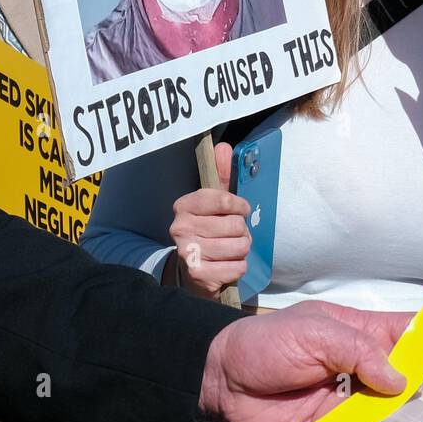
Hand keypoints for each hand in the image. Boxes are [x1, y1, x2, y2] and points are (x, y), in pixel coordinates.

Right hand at [167, 141, 249, 300]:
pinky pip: (237, 267)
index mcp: (184, 206)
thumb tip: (223, 147)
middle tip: (232, 236)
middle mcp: (180, 228)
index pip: (223, 198)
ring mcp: (187, 253)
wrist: (193, 270)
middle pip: (236, 225)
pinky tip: (227, 265)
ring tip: (230, 250)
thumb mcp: (215, 202)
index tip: (240, 210)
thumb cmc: (209, 231)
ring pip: (239, 246)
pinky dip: (238, 267)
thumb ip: (221, 174)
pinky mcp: (198, 275)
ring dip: (241, 249)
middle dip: (242, 232)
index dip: (239, 206)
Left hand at [197, 301, 411, 421]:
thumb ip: (360, 350)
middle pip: (406, 374)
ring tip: (421, 416)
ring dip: (404, 410)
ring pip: (391, 407)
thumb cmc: (265, 343)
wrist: (221, 382)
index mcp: (359, 332)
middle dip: (420, 379)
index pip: (405, 330)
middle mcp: (360, 366)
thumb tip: (400, 378)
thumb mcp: (315, 332)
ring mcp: (349, 398)